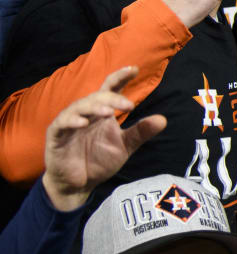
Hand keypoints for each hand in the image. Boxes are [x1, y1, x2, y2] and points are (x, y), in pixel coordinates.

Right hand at [42, 66, 164, 211]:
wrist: (79, 184)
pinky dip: (72, 121)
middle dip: (113, 98)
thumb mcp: (125, 146)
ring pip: (79, 107)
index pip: (110, 89)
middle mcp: (85, 114)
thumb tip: (163, 119)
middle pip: (97, 97)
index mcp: (102, 113)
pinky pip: (62, 124)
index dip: (120, 78)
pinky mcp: (56, 136)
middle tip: (129, 105)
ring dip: (94, 107)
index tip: (134, 69)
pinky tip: (83, 123)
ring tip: (109, 112)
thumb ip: (140, 132)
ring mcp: (69, 123)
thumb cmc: (99, 161)